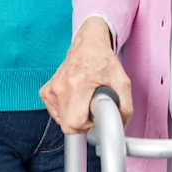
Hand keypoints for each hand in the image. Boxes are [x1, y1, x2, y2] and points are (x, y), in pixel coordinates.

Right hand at [40, 17, 132, 133]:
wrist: (88, 44)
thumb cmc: (103, 61)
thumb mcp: (122, 83)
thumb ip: (125, 108)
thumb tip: (120, 126)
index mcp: (79, 84)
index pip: (75, 124)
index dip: (89, 126)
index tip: (96, 117)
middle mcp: (61, 87)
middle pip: (67, 126)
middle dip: (82, 124)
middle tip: (91, 110)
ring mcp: (52, 89)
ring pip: (61, 121)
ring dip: (74, 117)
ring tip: (84, 102)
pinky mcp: (46, 91)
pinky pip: (55, 113)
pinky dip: (66, 111)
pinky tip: (75, 99)